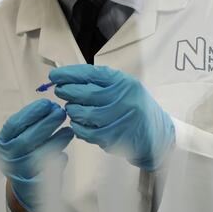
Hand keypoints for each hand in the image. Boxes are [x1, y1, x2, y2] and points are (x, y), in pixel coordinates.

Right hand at [0, 99, 73, 211]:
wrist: (24, 189)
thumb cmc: (23, 156)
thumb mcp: (17, 139)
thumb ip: (29, 125)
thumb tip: (51, 108)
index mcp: (2, 143)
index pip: (14, 124)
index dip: (31, 112)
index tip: (47, 103)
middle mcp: (8, 158)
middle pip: (27, 139)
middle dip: (46, 123)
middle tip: (60, 112)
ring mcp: (21, 172)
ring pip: (40, 155)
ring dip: (56, 140)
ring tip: (68, 130)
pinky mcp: (35, 185)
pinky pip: (49, 170)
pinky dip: (58, 160)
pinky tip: (64, 153)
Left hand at [49, 65, 174, 170]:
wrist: (158, 134)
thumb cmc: (134, 107)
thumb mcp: (123, 87)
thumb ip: (99, 82)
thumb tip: (66, 78)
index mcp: (124, 82)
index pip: (91, 74)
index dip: (69, 74)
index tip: (54, 75)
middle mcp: (125, 99)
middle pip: (86, 93)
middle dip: (67, 92)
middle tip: (60, 92)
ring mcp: (121, 119)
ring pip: (85, 114)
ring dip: (72, 111)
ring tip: (71, 109)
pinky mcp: (117, 137)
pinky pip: (88, 133)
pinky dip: (78, 128)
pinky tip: (78, 124)